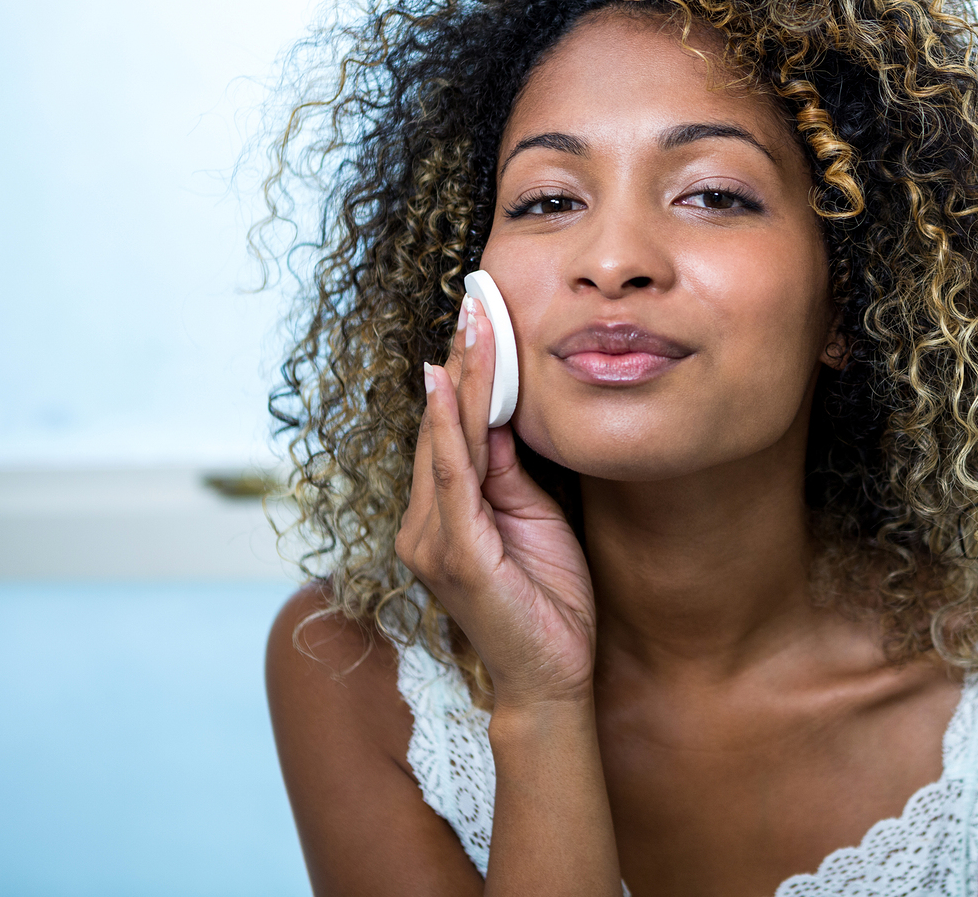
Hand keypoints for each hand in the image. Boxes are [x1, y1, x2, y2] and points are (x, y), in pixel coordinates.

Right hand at [395, 295, 595, 707]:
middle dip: (463, 362)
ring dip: (461, 379)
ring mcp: (432, 539)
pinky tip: (449, 387)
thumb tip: (504, 416)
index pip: (451, 431)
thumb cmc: (547, 599)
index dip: (466, 374)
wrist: (553, 677)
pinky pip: (452, 478)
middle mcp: (424, 523)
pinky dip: (450, 430)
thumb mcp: (534, 517)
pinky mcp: (456, 555)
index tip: (480, 319)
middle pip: (443, 426)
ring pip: (445, 441)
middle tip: (476, 301)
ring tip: (473, 325)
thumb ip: (510, 471)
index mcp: (443, 514)